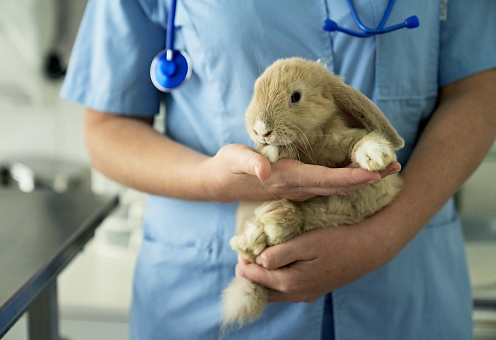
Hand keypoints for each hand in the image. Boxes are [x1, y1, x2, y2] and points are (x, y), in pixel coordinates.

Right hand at [201, 144, 399, 202]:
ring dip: (362, 179)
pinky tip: (360, 172)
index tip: (376, 174)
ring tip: (386, 169)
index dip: (352, 178)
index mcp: (288, 179)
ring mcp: (299, 188)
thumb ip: (249, 161)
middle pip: (339, 185)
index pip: (326, 180)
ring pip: (336, 186)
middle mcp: (298, 187)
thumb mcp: (234, 159)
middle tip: (397, 167)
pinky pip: (328, 185)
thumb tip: (265, 168)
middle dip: (368, 178)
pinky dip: (348, 179)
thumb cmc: (229, 167)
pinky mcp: (298, 186)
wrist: (221, 183)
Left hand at [235, 220, 391, 302]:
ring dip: (263, 276)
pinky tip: (279, 263)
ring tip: (260, 256)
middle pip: (261, 289)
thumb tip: (258, 260)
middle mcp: (296, 294)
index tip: (241, 245)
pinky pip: (287, 289)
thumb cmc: (337, 240)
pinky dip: (276, 279)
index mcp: (290, 282)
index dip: (243, 260)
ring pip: (274, 291)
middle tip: (247, 251)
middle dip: (250, 271)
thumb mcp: (306, 242)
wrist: (369, 248)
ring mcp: (306, 294)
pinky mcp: (314, 290)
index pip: (254, 276)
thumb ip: (279, 253)